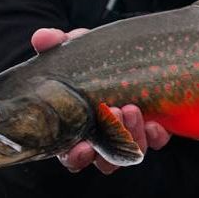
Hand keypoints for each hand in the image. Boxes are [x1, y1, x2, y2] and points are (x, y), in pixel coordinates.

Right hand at [30, 27, 171, 174]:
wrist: (125, 52)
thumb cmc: (89, 58)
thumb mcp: (73, 48)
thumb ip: (55, 43)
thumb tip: (42, 37)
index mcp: (76, 127)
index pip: (71, 155)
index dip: (76, 157)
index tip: (82, 147)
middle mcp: (102, 138)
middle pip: (103, 160)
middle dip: (109, 145)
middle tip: (113, 112)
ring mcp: (128, 134)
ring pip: (130, 153)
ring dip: (132, 135)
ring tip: (132, 108)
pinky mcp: (153, 127)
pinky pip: (156, 141)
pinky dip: (156, 136)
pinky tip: (155, 123)